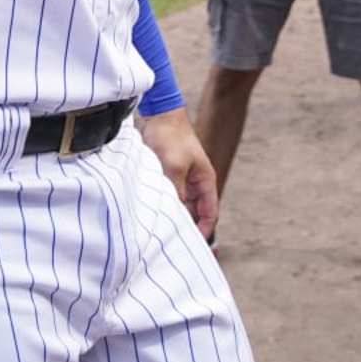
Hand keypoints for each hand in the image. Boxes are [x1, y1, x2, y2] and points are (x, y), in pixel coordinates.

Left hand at [137, 108, 219, 239]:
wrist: (157, 114)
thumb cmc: (170, 136)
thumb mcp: (174, 166)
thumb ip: (177, 192)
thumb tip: (174, 217)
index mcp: (205, 182)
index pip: (210, 214)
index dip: (203, 232)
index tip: (190, 246)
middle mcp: (195, 184)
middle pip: (194, 215)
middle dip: (185, 229)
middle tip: (171, 245)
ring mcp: (180, 181)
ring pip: (179, 207)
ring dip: (171, 217)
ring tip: (159, 234)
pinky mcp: (166, 177)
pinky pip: (167, 198)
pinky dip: (161, 207)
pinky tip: (150, 216)